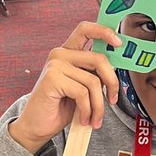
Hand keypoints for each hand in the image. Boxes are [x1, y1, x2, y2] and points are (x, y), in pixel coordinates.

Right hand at [8, 21, 120, 153]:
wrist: (36, 126)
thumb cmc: (59, 107)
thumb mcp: (81, 86)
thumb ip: (93, 73)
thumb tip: (116, 69)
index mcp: (68, 52)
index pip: (86, 30)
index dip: (104, 32)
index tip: (119, 43)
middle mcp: (60, 54)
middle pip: (99, 59)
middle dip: (112, 82)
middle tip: (113, 100)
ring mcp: (55, 65)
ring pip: (93, 81)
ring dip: (99, 105)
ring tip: (95, 118)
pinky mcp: (52, 79)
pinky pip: (83, 93)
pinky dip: (88, 110)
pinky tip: (84, 118)